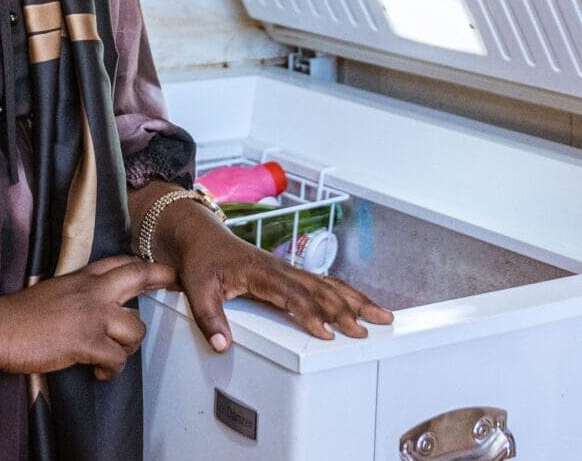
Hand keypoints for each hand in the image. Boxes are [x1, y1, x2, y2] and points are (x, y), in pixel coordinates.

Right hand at [0, 254, 174, 379]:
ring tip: (113, 354)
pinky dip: (111, 370)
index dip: (143, 265)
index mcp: (81, 277)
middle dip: (162, 277)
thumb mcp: (53, 290)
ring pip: (136, 328)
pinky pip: (117, 359)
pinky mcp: (86, 342)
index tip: (158, 269)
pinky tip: (98, 373)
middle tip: (174, 283)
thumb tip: (91, 308)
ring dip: (129, 345)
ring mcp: (92, 316)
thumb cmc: (18, 313)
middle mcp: (92, 291)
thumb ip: (77, 293)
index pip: (120, 262)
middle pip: (139, 276)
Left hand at [156, 201, 391, 351]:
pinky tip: (364, 306)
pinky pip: (325, 283)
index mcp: (261, 272)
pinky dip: (348, 294)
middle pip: (320, 290)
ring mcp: (289, 270)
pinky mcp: (292, 274)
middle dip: (345, 312)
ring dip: (357, 301)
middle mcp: (281, 269)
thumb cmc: (201, 263)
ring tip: (383, 317)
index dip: (311, 314)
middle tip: (364, 333)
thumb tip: (222, 345)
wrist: (201, 236)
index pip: (292, 295)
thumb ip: (209, 318)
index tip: (327, 334)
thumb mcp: (197, 290)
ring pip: (330, 285)